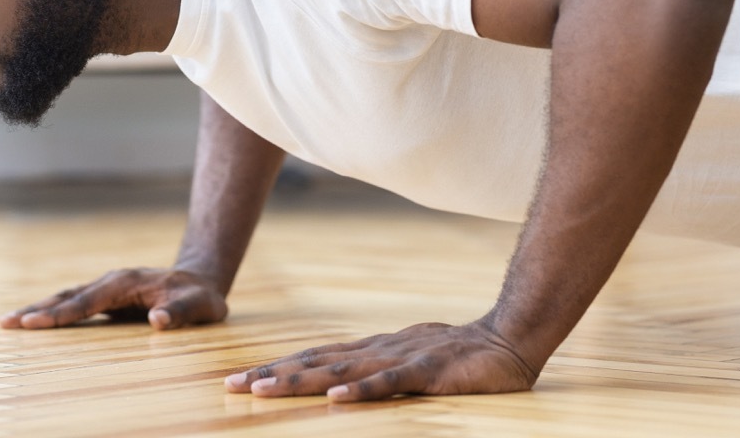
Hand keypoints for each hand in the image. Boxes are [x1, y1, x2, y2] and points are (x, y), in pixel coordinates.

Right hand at [0, 267, 227, 330]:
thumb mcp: (200, 306)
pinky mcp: (107, 299)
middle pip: (68, 296)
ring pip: (67, 298)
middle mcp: (111, 282)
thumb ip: (181, 312)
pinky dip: (52, 313)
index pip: (88, 301)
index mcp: (126, 283)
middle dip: (36, 310)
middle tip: (4, 323)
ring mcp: (107, 289)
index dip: (61, 314)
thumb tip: (158, 320)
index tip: (33, 322)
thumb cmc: (200, 297)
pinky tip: (34, 323)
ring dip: (38, 310)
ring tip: (8, 323)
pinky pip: (75, 306)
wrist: (200, 281)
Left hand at [224, 321, 539, 401]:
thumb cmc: (456, 356)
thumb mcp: (406, 363)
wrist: (509, 339)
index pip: (314, 358)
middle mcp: (376, 350)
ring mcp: (400, 358)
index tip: (239, 381)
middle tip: (231, 385)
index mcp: (370, 350)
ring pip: (341, 371)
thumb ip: (374, 371)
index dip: (276, 368)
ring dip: (301, 381)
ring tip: (265, 389)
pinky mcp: (427, 372)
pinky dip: (361, 391)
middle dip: (272, 374)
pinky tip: (336, 400)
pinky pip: (390, 383)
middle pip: (315, 361)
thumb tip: (336, 385)